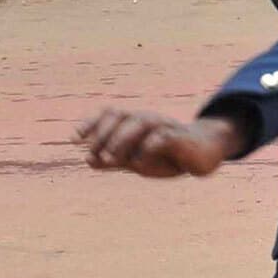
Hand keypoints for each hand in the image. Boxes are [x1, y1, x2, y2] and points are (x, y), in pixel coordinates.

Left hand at [76, 110, 244, 177]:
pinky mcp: (181, 139)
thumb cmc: (167, 156)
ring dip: (122, 140)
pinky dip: (149, 147)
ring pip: (141, 123)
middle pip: (122, 116)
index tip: (74, 139)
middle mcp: (148, 120)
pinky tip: (138, 162)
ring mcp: (165, 126)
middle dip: (104, 135)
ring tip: (110, 159)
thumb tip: (88, 160)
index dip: (91, 123)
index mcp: (135, 123)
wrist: (203, 155)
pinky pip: (163, 138)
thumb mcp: (137, 159)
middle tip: (93, 156)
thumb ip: (114, 159)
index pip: (109, 114)